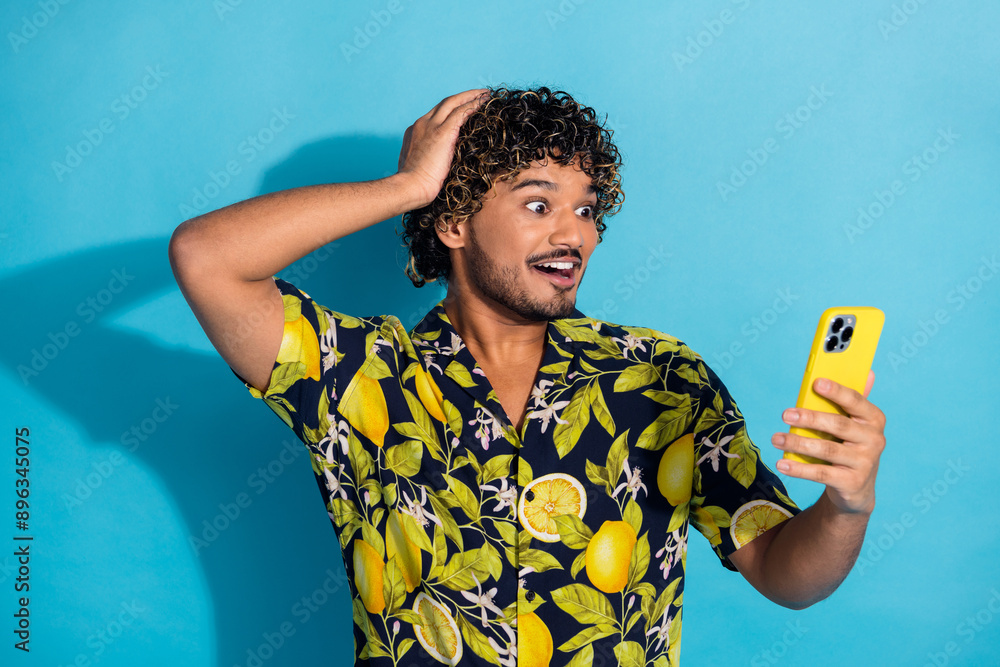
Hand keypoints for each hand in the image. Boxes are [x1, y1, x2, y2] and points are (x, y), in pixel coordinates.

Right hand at [397, 88, 489, 207]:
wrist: (410, 187)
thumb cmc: (414, 186)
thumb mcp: (418, 168)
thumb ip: (427, 161)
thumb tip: (439, 168)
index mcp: (415, 132)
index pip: (435, 115)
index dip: (450, 110)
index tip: (462, 109)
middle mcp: (422, 124)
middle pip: (445, 103)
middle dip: (462, 97)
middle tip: (478, 94)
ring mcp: (431, 126)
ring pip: (453, 102)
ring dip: (471, 96)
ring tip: (485, 95)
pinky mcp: (442, 132)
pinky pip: (461, 112)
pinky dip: (473, 105)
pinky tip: (484, 102)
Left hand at [772, 371, 885, 514]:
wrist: (857, 488)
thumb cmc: (850, 446)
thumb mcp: (853, 424)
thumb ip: (852, 401)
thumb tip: (868, 372)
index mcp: (874, 419)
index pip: (855, 401)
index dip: (836, 391)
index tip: (816, 383)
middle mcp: (874, 440)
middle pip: (838, 425)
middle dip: (810, 418)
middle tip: (785, 414)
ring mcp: (865, 463)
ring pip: (827, 450)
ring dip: (798, 443)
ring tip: (776, 439)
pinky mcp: (852, 482)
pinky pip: (822, 473)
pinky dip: (799, 469)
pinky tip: (782, 463)